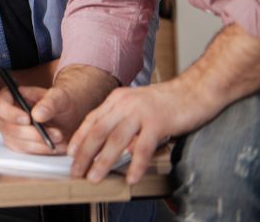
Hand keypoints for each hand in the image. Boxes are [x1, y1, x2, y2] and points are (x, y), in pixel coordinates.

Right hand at [0, 85, 67, 154]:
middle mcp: (6, 115)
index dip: (9, 113)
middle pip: (8, 128)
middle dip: (33, 133)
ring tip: (60, 139)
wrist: (69, 116)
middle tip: (56, 134)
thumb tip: (36, 115)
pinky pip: (26, 152)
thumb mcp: (60, 97)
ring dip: (39, 144)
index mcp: (11, 96)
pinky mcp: (19, 145)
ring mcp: (10, 131)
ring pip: (17, 143)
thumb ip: (49, 103)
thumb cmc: (61, 101)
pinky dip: (42, 150)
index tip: (27, 119)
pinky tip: (56, 145)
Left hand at [68, 81, 194, 183]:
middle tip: (76, 171)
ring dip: (102, 161)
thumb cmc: (170, 101)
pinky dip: (135, 165)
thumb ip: (125, 122)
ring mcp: (140, 112)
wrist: (196, 90)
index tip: (71, 154)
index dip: (79, 138)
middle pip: (98, 131)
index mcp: (117, 99)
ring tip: (95, 177)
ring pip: (115, 140)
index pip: (92, 119)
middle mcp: (125, 104)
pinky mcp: (158, 123)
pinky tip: (130, 178)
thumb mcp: (139, 106)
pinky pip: (142, 148)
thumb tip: (117, 147)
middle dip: (84, 153)